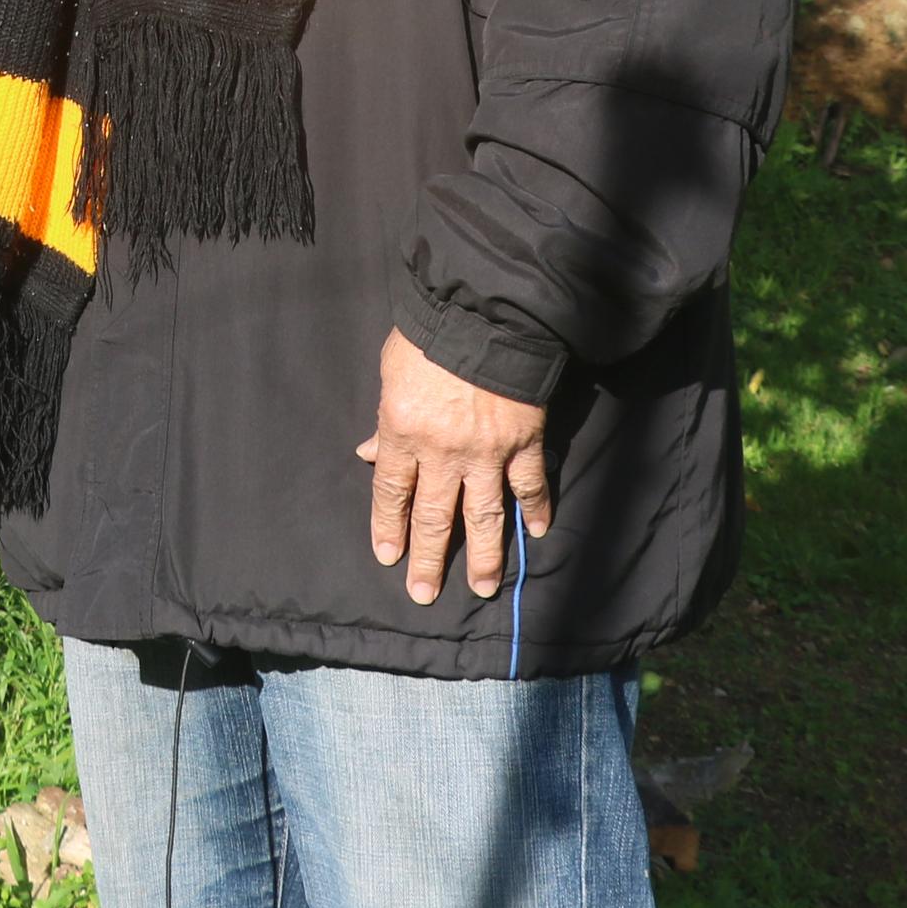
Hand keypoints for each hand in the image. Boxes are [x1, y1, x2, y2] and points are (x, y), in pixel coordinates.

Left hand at [357, 327, 549, 605]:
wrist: (483, 314)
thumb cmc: (428, 336)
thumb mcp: (390, 374)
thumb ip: (383, 421)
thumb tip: (369, 453)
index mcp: (402, 434)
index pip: (391, 493)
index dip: (389, 527)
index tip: (389, 556)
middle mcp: (442, 454)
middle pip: (434, 517)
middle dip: (429, 559)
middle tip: (424, 592)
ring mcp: (486, 453)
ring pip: (484, 516)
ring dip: (485, 555)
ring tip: (486, 588)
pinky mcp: (524, 443)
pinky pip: (530, 485)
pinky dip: (537, 509)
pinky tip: (537, 533)